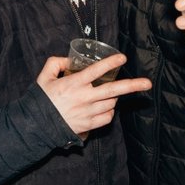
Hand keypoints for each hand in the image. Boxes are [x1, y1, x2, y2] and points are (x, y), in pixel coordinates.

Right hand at [36, 55, 151, 138]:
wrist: (37, 126)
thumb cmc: (41, 100)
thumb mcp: (44, 77)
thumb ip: (56, 63)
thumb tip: (70, 60)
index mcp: (73, 84)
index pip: (96, 71)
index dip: (110, 63)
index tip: (122, 58)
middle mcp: (84, 98)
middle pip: (113, 90)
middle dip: (133, 86)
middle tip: (147, 83)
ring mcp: (88, 113)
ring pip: (111, 103)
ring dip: (114, 97)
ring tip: (108, 94)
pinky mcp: (89, 125)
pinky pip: (107, 117)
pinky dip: (109, 111)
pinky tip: (104, 107)